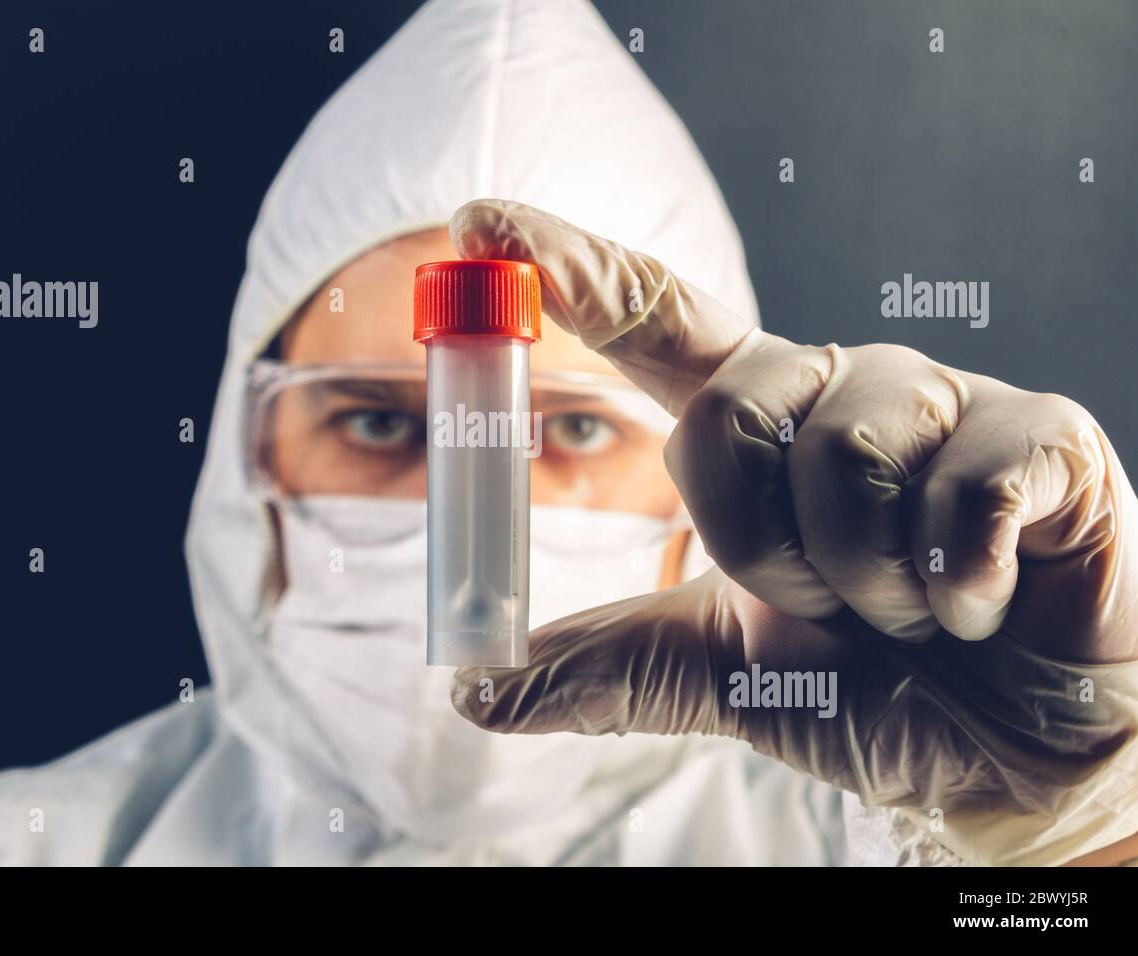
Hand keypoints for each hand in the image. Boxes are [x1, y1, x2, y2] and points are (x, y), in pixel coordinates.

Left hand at [447, 198, 1137, 865]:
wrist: (1019, 753)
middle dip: (758, 553)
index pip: (657, 323)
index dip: (576, 271)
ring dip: (861, 582)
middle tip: (826, 610)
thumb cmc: (875, 691)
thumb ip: (609, 666)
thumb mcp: (721, 677)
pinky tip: (983, 603)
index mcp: (759, 425)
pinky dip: (956, 583)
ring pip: (839, 457)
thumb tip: (477, 689)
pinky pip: (962, 489)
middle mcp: (839, 390)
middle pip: (724, 415)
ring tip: (913, 611)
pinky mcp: (1044, 435)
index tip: (481, 224)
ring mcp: (944, 404)